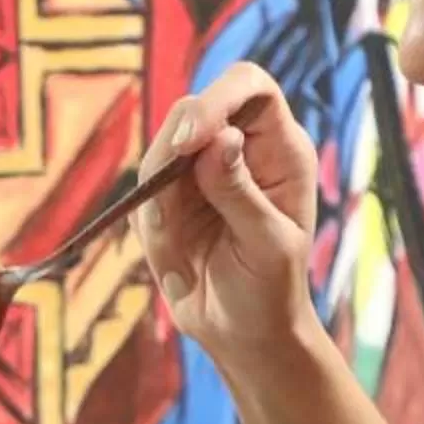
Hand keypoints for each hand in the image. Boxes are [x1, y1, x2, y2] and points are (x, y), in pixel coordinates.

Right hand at [139, 63, 321, 375]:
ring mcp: (200, 173)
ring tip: (178, 256)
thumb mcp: (268, 246)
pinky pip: (143, 197)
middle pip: (192, 111)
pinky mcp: (170, 201)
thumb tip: (220, 139)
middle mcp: (239, 150)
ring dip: (159, 203)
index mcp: (279, 150)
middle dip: (172, 153)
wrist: (246, 335)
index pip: (250, 88)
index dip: (218, 98)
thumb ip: (241, 192)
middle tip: (166, 212)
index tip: (189, 139)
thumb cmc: (272, 292)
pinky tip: (177, 264)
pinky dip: (152, 229)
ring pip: (158, 154)